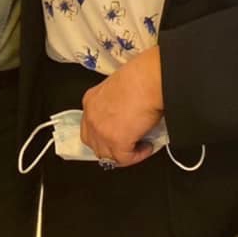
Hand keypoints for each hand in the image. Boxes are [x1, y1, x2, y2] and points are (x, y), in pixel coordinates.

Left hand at [80, 47, 163, 168]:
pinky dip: (137, 156)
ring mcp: (101, 131)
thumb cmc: (139, 78)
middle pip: (94, 143)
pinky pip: (125, 158)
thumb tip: (126, 118)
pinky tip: (147, 147)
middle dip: (110, 148)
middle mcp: (92, 117)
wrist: (148, 80)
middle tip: (126, 145)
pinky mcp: (116, 141)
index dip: (103, 135)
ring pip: (107, 155)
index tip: (116, 136)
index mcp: (91, 101)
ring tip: (139, 146)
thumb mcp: (118, 88)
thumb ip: (115, 105)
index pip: (89, 126)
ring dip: (124, 154)